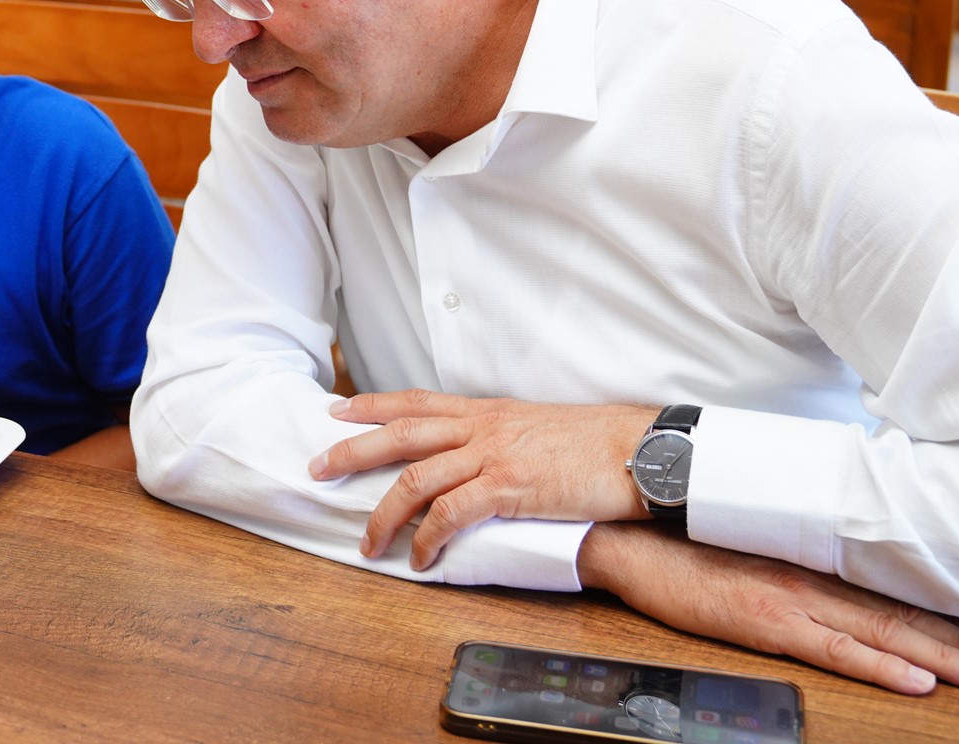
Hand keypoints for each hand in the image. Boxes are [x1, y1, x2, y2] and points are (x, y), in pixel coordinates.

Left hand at [310, 389, 654, 567]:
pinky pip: (453, 513)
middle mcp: (483, 426)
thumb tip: (482, 455)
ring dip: (384, 513)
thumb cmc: (598, 443)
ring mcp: (494, 454)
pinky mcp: (510, 487)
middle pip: (400, 432)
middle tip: (317, 467)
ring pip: (416, 476)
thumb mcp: (540, 427)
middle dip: (352, 450)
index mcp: (488, 410)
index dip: (373, 404)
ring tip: (367, 543)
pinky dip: (429, 537)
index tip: (338, 409)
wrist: (641, 449)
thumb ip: (504, 437)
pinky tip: (421, 558)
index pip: (417, 401)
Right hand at [580, 522, 958, 694]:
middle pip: (899, 612)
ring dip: (941, 655)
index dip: (941, 611)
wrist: (629, 537)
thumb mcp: (749, 542)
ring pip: (882, 631)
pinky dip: (879, 665)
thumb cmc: (682, 539)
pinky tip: (915, 680)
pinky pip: (834, 649)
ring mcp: (791, 597)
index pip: (888, 589)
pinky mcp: (765, 620)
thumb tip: (828, 568)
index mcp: (808, 557)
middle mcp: (809, 575)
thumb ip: (791, 555)